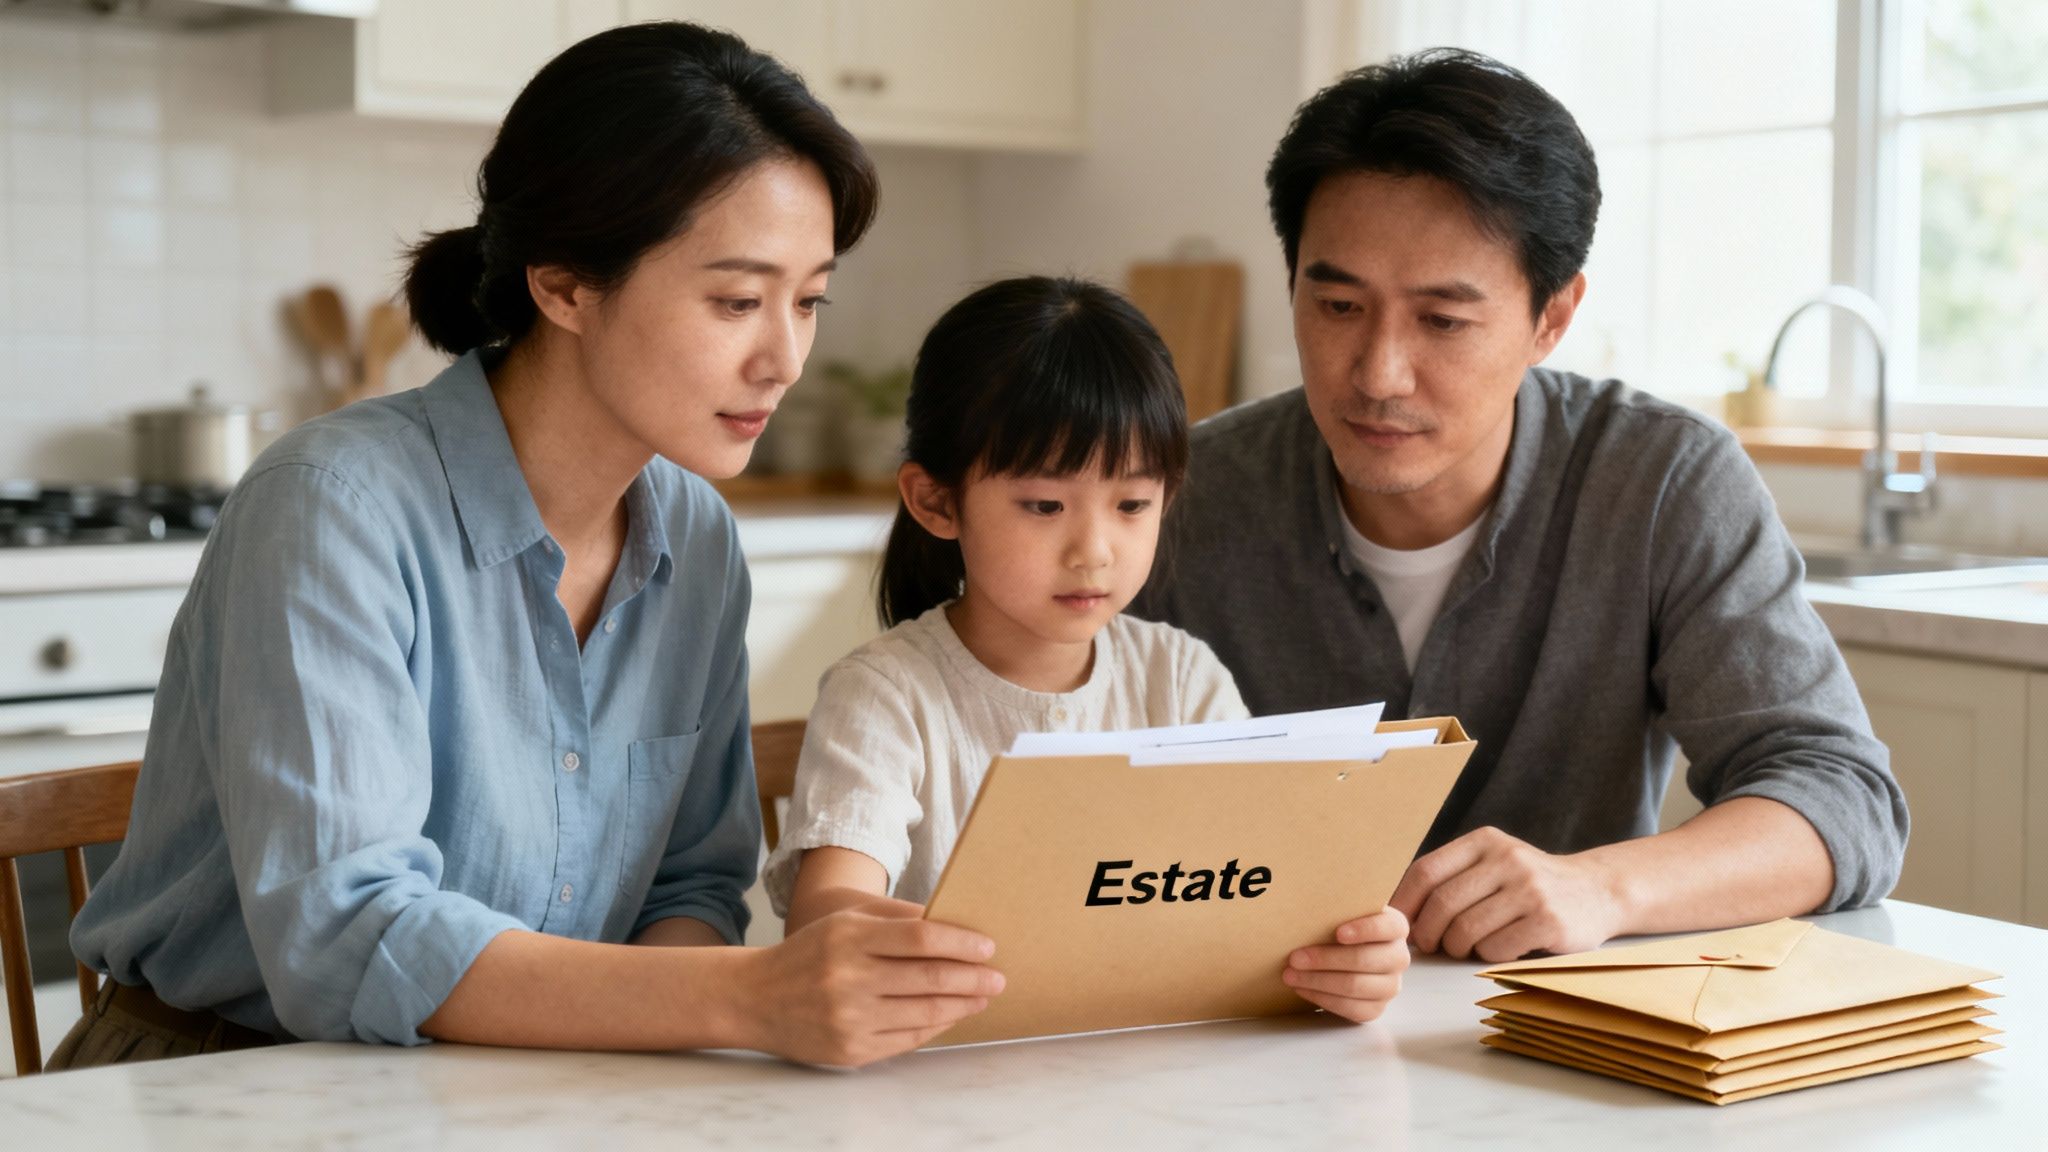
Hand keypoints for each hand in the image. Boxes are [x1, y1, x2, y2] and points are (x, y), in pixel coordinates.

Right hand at [742, 901, 1002, 1067]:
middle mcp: (848, 978)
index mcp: (849, 937)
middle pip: (929, 977)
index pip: (920, 937)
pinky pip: (908, 1040)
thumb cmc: (810, 952)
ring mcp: (849, 1018)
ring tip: (982, 996)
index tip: (987, 946)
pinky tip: (952, 1015)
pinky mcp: (850, 1051)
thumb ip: (895, 916)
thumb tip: (950, 919)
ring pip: (925, 1013)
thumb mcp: (844, 920)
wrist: (754, 998)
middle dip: (973, 978)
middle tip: (998, 977)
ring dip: (962, 1005)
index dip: (960, 943)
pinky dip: (936, 1027)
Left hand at [1282, 906, 1410, 1021]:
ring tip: (1290, 975)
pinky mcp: (1377, 1007)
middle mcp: (1399, 957)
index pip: (1388, 926)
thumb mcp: (1342, 913)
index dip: (1365, 930)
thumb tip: (1304, 910)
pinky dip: (1322, 999)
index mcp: (1395, 927)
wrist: (1344, 953)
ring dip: (1318, 981)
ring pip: (1354, 986)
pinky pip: (1351, 1009)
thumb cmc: (1340, 927)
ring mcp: (1390, 985)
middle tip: (1295, 958)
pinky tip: (1303, 989)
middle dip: (1326, 960)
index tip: (1338, 933)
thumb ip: (1335, 910)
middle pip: (1364, 960)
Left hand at [1388, 826, 1624, 962]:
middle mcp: (1508, 859)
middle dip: (1427, 932)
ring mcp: (1530, 890)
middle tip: (1429, 945)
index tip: (1395, 923)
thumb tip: (1395, 909)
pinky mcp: (1548, 920)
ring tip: (1465, 947)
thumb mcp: (1493, 863)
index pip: (1426, 871)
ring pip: (1466, 930)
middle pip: (1443, 904)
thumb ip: (1452, 876)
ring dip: (1457, 947)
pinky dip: (1487, 955)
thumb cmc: (1528, 883)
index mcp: (1485, 841)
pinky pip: (1495, 948)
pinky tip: (1497, 948)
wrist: (1597, 891)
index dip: (1404, 902)